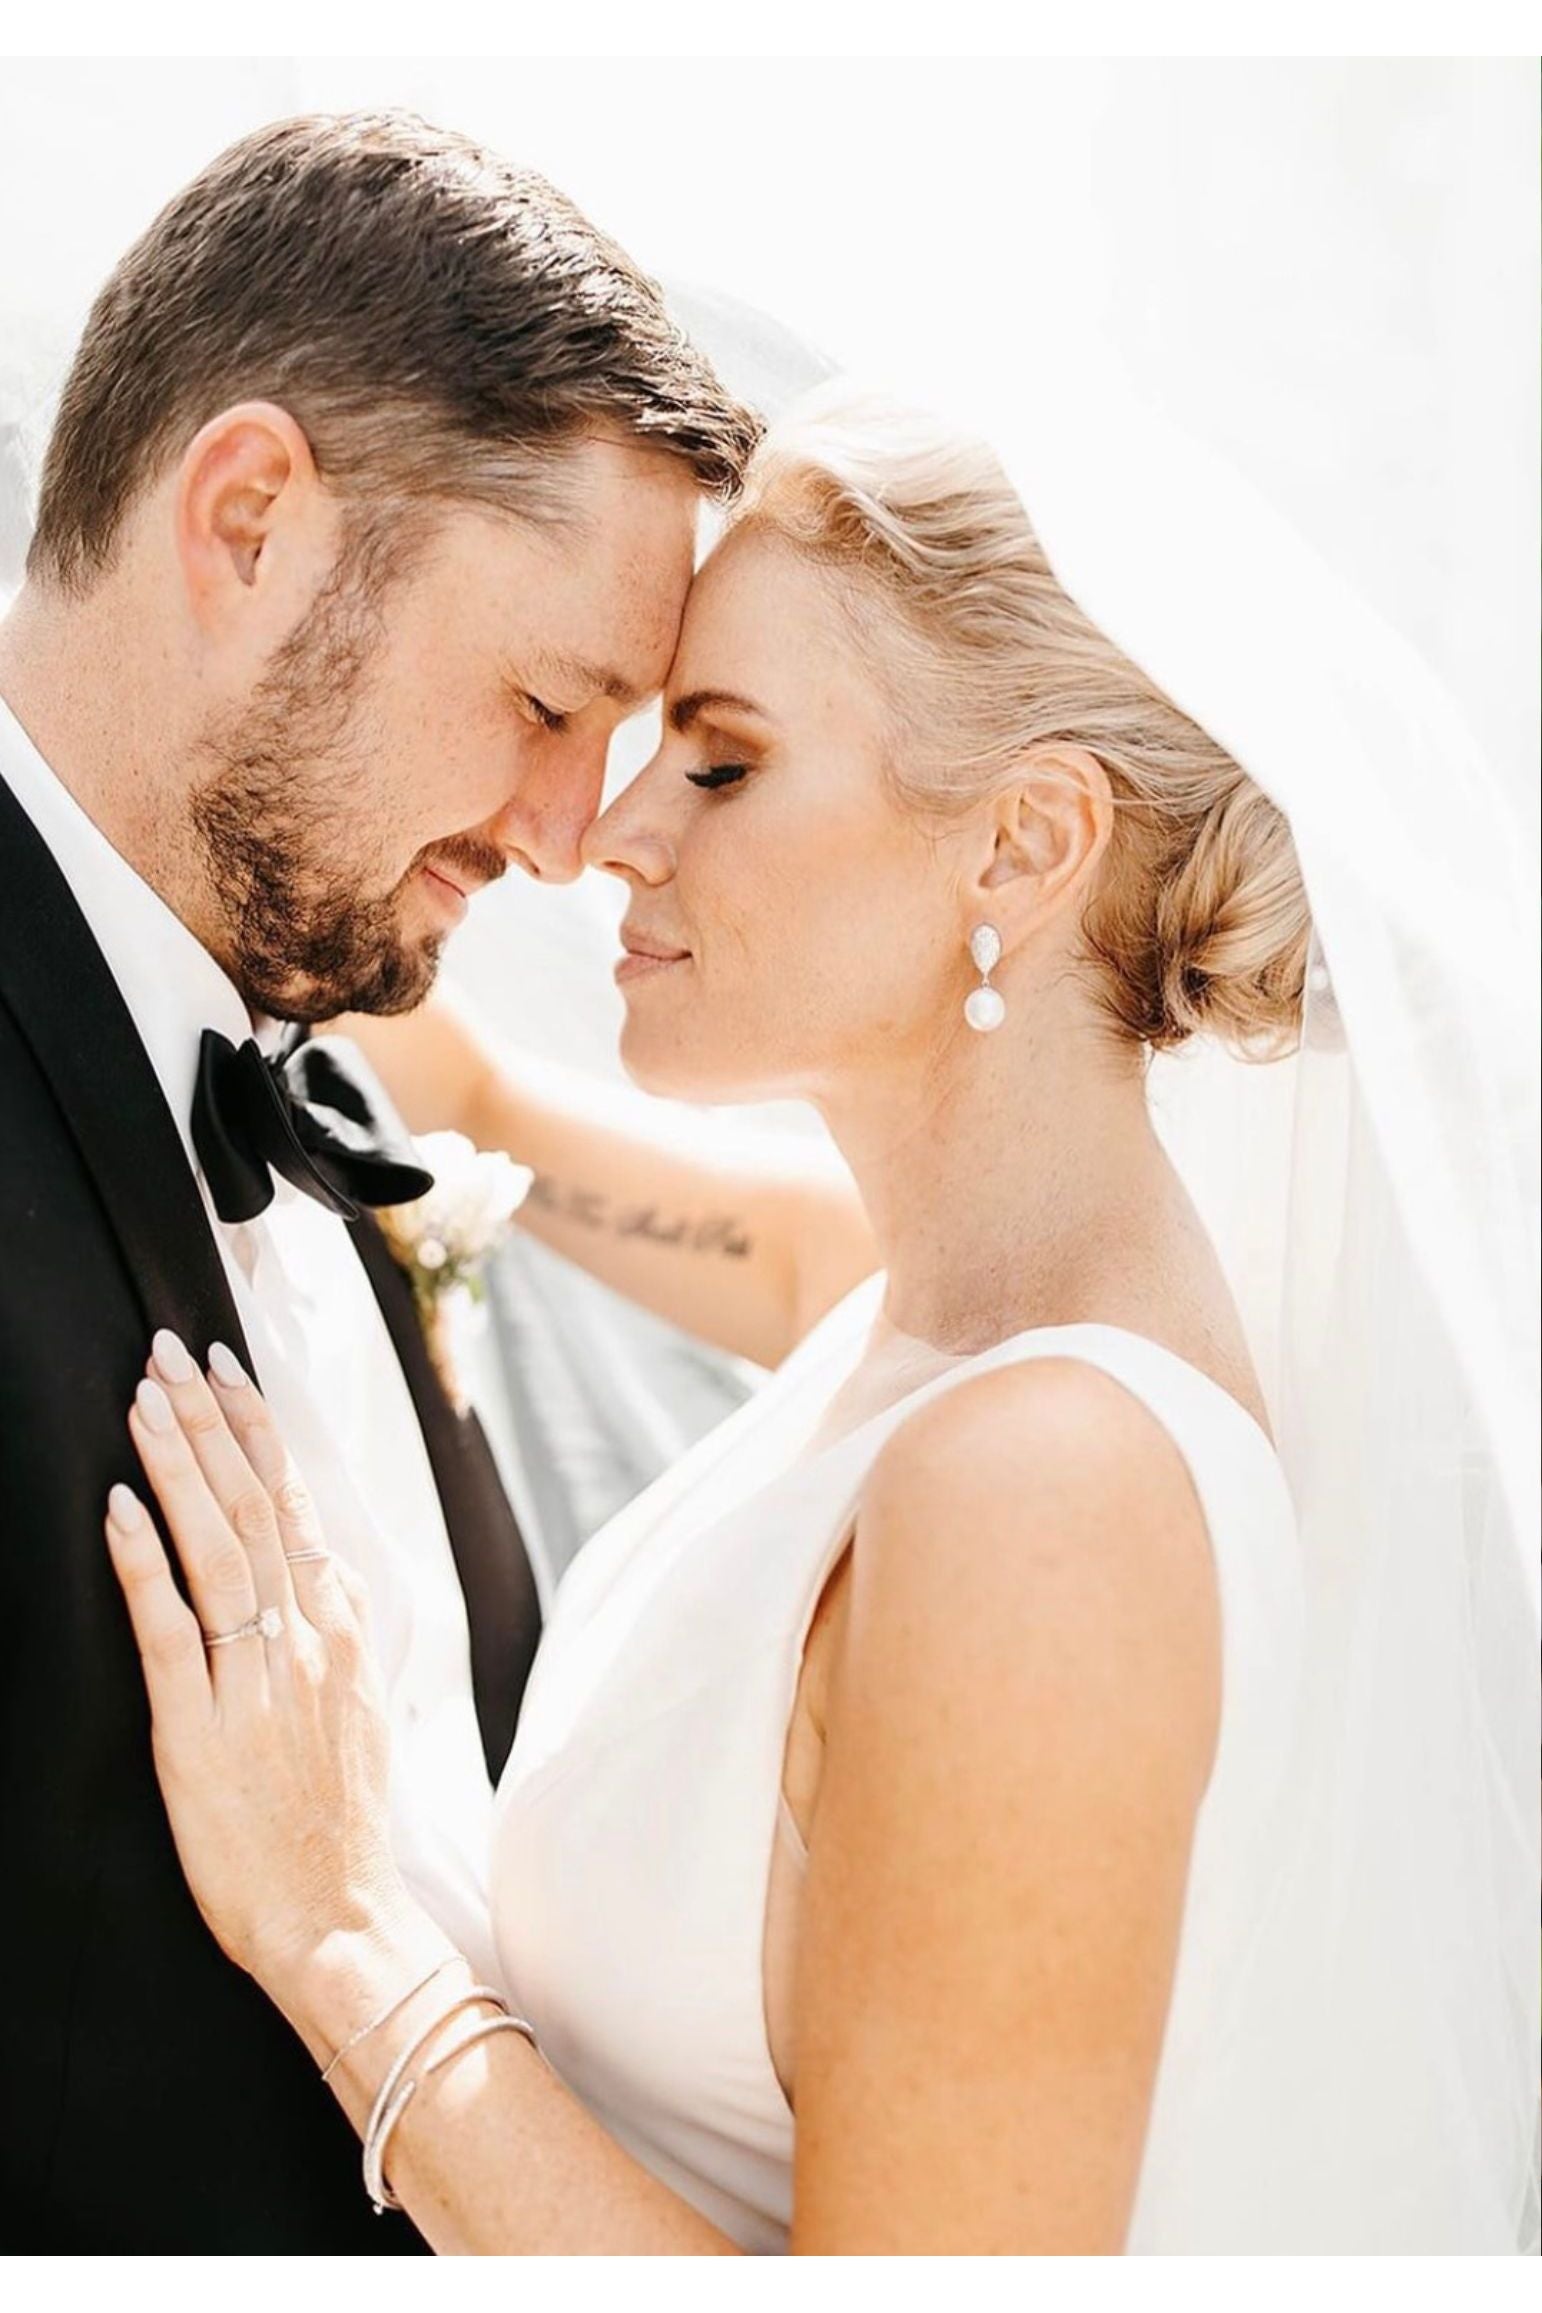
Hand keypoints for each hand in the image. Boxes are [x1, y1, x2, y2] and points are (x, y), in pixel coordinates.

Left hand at [104, 1331, 411, 2003]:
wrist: (344, 1922)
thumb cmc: (343, 1824)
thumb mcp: (360, 1708)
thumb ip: (337, 1627)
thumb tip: (318, 1560)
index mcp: (343, 1632)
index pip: (298, 1503)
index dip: (258, 1428)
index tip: (226, 1368)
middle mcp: (306, 1642)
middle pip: (258, 1505)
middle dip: (211, 1420)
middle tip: (173, 1351)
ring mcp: (255, 1685)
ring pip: (217, 1549)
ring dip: (179, 1466)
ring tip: (144, 1400)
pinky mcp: (200, 1735)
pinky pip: (170, 1633)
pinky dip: (144, 1563)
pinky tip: (119, 1508)